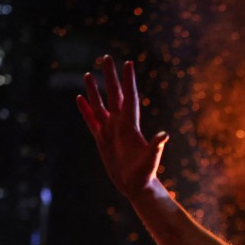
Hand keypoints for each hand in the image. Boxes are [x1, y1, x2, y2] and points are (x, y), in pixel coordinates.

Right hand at [76, 57, 169, 200]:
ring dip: (95, 90)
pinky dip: (86, 110)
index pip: (129, 97)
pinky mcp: (102, 140)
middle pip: (114, 95)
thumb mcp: (151, 160)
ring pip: (100, 105)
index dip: (128, 81)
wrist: (136, 187)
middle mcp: (120, 124)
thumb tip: (164, 135)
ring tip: (88, 74)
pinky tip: (79, 98)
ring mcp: (110, 131)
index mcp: (131, 125)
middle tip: (106, 57)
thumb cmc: (145, 175)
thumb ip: (156, 147)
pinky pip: (92, 121)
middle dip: (111, 76)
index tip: (127, 63)